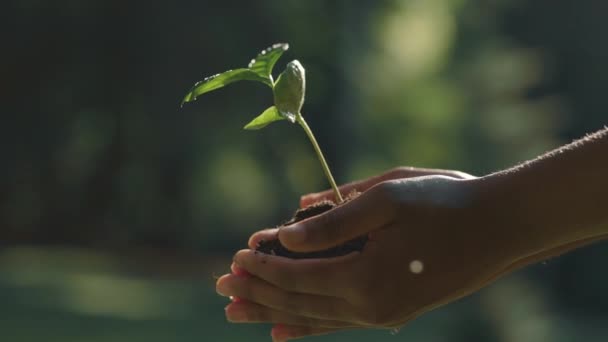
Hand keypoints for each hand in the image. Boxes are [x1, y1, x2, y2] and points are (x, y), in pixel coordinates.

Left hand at [216, 168, 525, 340]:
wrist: (500, 227)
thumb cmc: (445, 203)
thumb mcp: (387, 198)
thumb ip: (333, 221)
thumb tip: (285, 232)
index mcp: (366, 277)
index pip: (297, 277)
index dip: (264, 267)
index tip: (235, 256)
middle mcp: (370, 307)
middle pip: (298, 303)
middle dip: (257, 293)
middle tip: (220, 287)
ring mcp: (382, 315)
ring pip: (313, 318)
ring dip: (272, 313)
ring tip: (237, 313)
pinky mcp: (391, 312)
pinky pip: (337, 325)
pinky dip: (306, 328)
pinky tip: (283, 334)